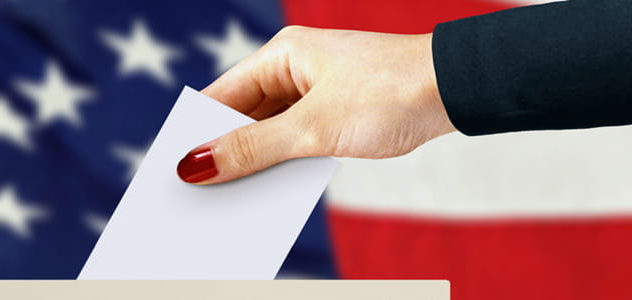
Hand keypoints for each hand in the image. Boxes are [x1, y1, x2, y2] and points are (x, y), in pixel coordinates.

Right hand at [178, 26, 456, 183]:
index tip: (174, 172)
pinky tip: (272, 196)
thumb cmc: (389, 93)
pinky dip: (285, 165)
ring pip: (271, 133)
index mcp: (283, 55)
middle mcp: (296, 69)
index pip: (222, 96)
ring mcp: (318, 91)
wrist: (457, 90)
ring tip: (230, 204)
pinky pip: (298, 142)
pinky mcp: (339, 113)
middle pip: (243, 116)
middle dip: (225, 154)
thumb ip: (253, 150)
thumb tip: (198, 165)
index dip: (197, 133)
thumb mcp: (312, 129)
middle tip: (198, 197)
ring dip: (256, 165)